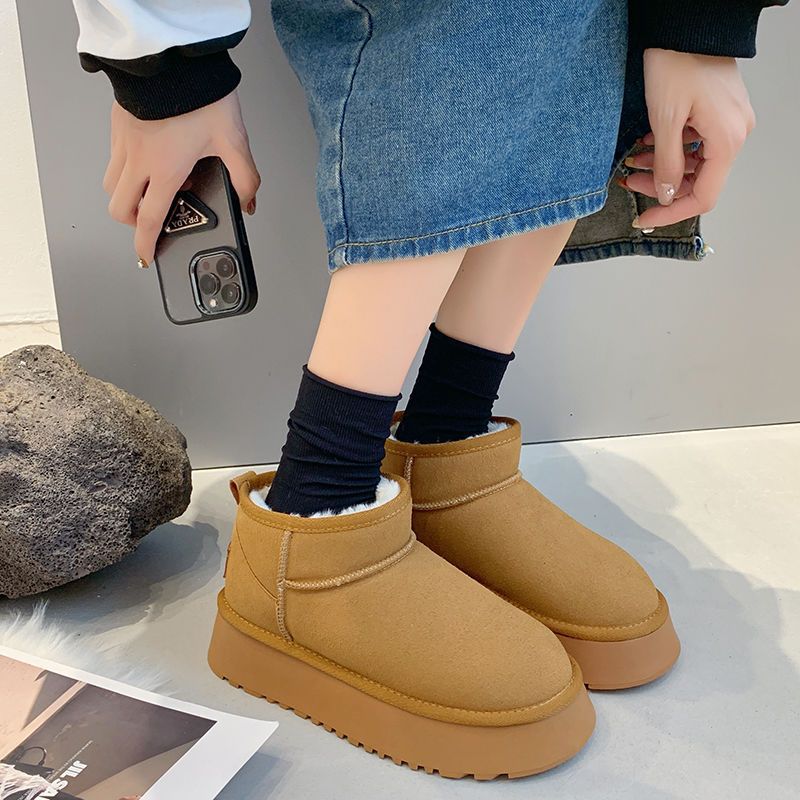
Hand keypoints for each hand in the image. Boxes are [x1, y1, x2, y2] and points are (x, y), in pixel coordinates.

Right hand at [104, 91, 259, 265]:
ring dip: (126, 195)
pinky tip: (149, 158)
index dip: (146, 243)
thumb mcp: (233, 140)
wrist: (173, 57)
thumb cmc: (200, 95)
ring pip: (111, 183)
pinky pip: (113, 157)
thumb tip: (249, 202)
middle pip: (120, 207)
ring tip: (152, 189)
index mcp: (165, 170)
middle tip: (152, 221)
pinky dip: (125, 168)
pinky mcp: (117, 124)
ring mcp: (124, 142)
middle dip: (133, 222)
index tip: (146, 256)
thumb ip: (245, 177)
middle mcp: (139, 160)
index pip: (149, 219)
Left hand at [623, 48, 755, 229]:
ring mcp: (728, 123)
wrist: (685, 25)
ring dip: (662, 167)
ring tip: (632, 161)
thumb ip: (667, 164)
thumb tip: (667, 195)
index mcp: (727, 141)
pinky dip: (671, 149)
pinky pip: (696, 144)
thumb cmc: (677, 63)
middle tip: (630, 182)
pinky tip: (648, 143)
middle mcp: (735, 134)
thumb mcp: (665, 120)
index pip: (704, 197)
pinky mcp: (718, 113)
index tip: (646, 219)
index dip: (672, 212)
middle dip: (662, 186)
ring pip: (694, 163)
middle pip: (698, 181)